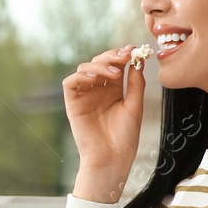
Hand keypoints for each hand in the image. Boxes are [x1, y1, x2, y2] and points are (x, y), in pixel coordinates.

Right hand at [63, 46, 145, 202]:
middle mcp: (97, 90)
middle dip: (112, 56)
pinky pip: (70, 83)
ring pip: (84, 68)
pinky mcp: (72, 104)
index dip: (122, 55)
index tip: (134, 50)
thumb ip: (134, 83)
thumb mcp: (135, 105)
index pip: (114, 65)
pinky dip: (81, 75)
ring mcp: (84, 96)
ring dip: (99, 65)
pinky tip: (94, 77)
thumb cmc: (125, 136)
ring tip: (115, 72)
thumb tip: (137, 61)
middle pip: (99, 63)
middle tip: (125, 55)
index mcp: (112, 90)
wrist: (113, 157)